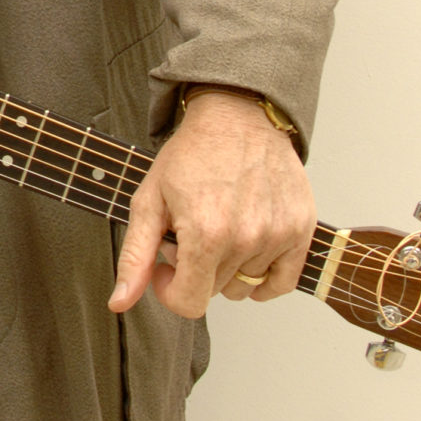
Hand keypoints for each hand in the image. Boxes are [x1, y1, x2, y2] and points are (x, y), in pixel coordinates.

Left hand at [108, 88, 314, 318]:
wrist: (237, 116)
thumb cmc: (192, 154)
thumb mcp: (149, 200)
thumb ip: (135, 256)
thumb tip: (119, 303)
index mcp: (206, 234)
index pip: (190, 304)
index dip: (169, 290)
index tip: (166, 264)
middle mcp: (247, 238)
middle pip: (215, 291)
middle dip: (196, 269)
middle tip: (191, 232)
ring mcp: (278, 235)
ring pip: (245, 286)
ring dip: (228, 268)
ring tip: (220, 229)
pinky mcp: (301, 229)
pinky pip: (283, 281)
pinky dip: (264, 277)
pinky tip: (247, 251)